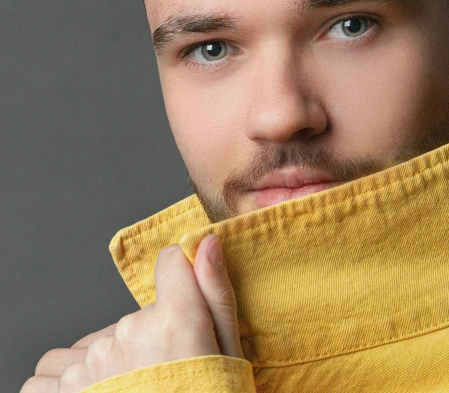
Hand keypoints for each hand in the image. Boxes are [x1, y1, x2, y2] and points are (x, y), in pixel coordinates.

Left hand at [21, 234, 242, 392]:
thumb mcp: (230, 355)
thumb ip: (216, 292)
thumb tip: (207, 241)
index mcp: (178, 318)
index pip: (170, 261)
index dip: (181, 280)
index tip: (187, 305)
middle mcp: (130, 332)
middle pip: (134, 315)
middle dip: (147, 341)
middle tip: (164, 381)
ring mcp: (92, 364)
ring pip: (91, 345)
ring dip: (103, 364)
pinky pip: (48, 376)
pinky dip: (63, 387)